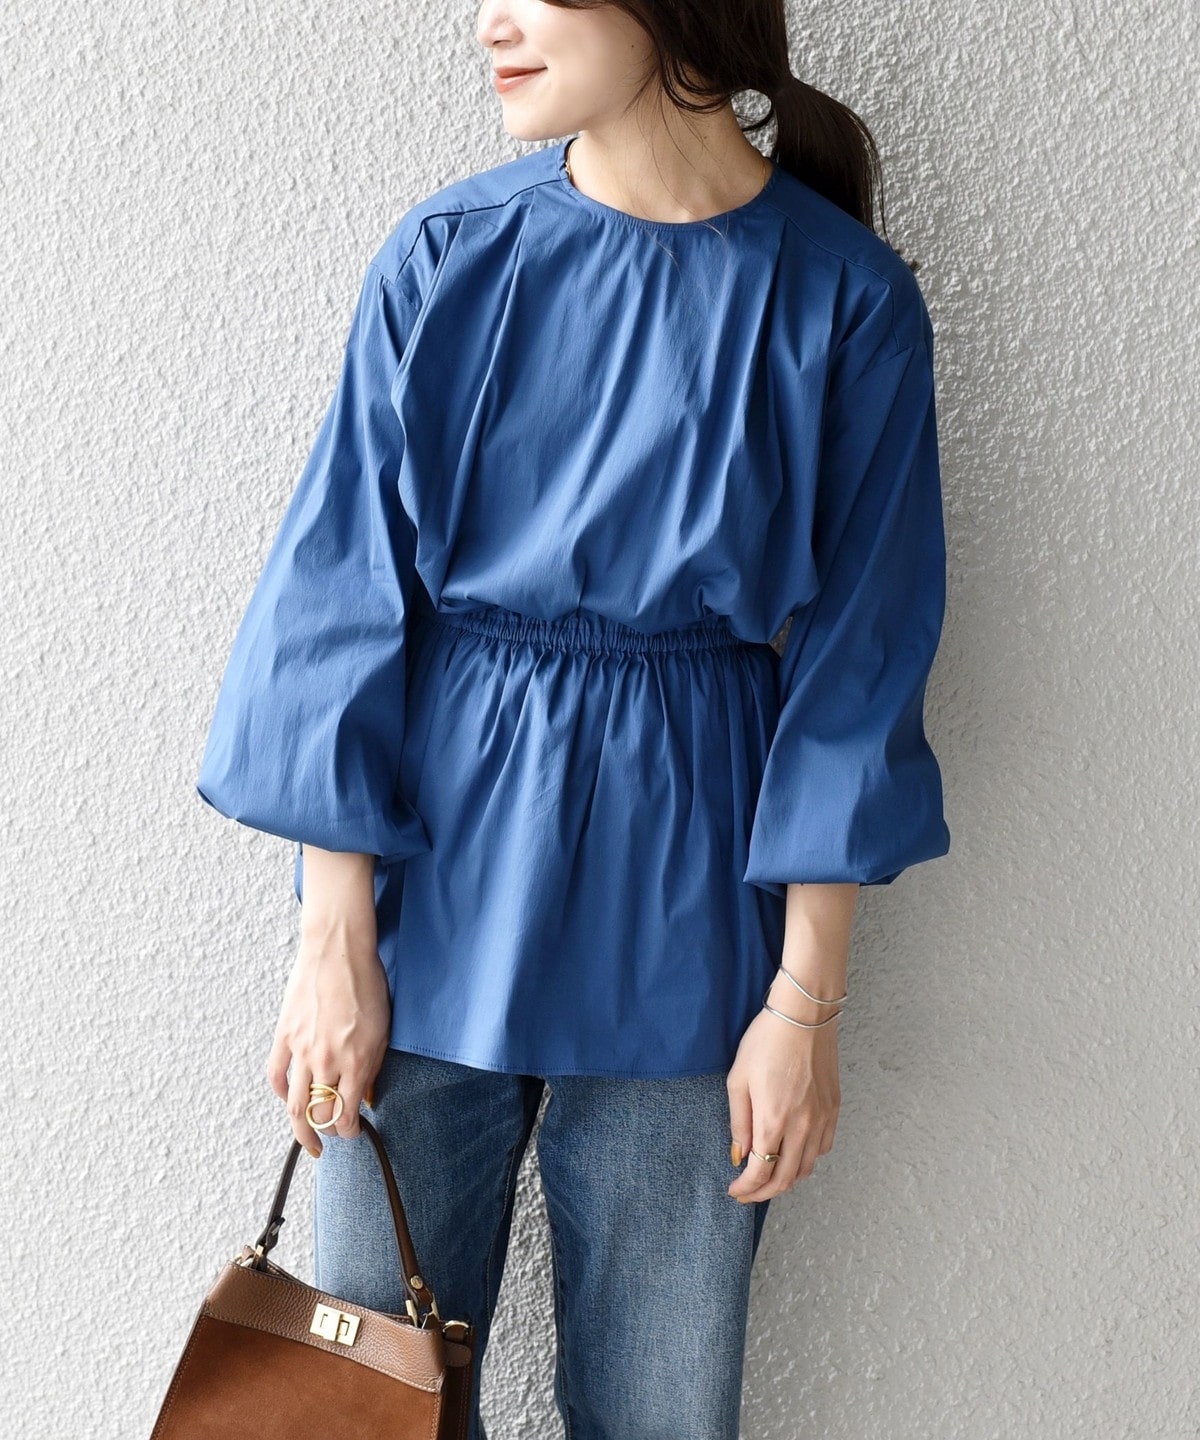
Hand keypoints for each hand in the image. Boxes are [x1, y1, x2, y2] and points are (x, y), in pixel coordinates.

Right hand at [265, 909, 390, 1157]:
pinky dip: (282, 1094)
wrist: (338, 951)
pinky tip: (290, 1099)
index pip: (347, 1114)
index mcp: (356, 1060)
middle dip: (326, 1135)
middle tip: (329, 1141)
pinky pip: (277, 1076)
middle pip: (318, 1117)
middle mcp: (327, 1060)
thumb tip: (365, 1095)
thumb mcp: (383, 1030)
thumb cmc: (367, 985)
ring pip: (294, 1105)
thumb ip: (372, 1067)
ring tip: (306, 1138)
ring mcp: (302, 1050)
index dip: (349, 1131)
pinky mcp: (284, 1036)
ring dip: (300, 1128)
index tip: (353, 1132)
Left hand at [725, 1002, 840, 1201]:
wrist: (804, 1015)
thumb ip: (739, 1122)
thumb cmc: (766, 1041)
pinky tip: (793, 1153)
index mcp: (773, 1120)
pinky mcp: (834, 1109)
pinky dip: (807, 1160)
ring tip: (768, 1176)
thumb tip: (740, 1155)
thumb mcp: (738, 1079)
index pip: (760, 1172)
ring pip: (807, 1168)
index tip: (734, 1190)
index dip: (746, 1188)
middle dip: (763, 1192)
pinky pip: (823, 1148)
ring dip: (786, 1179)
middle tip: (747, 1192)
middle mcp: (802, 1126)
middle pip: (786, 1178)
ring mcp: (822, 1119)